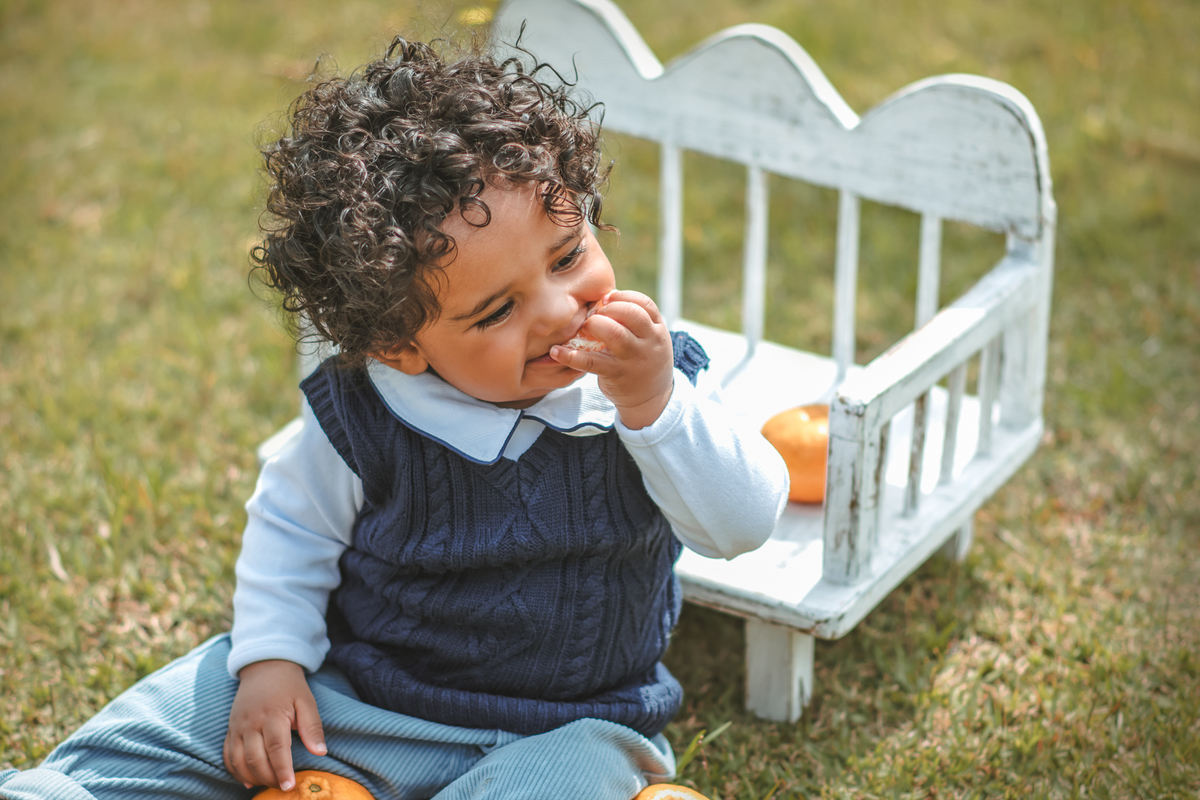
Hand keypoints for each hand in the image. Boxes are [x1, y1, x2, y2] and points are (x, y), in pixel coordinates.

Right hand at [224, 660, 326, 790]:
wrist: (265, 667)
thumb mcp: (306, 701)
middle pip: (255, 758)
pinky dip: (236, 771)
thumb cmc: (289, 686)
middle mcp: (250, 722)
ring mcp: (237, 727)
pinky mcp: (230, 729)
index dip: (282, 769)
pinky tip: (248, 780)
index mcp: (272, 715)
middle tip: (283, 787)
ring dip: (252, 777)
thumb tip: (321, 752)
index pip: (276, 748)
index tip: (290, 786)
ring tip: (268, 784)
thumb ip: (312, 727)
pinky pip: (227, 755)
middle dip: (268, 778)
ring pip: (238, 760)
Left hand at [551, 290, 673, 429]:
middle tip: (596, 314)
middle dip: (609, 308)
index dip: (624, 296)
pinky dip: (570, 356)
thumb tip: (602, 299)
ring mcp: (633, 359)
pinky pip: (591, 362)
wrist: (652, 400)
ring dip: (595, 325)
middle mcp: (649, 343)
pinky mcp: (615, 374)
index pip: (645, 304)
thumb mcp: (650, 340)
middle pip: (631, 314)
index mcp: (658, 330)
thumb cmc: (643, 361)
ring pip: (615, 334)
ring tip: (585, 327)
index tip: (607, 298)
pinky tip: (556, 351)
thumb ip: (635, 321)